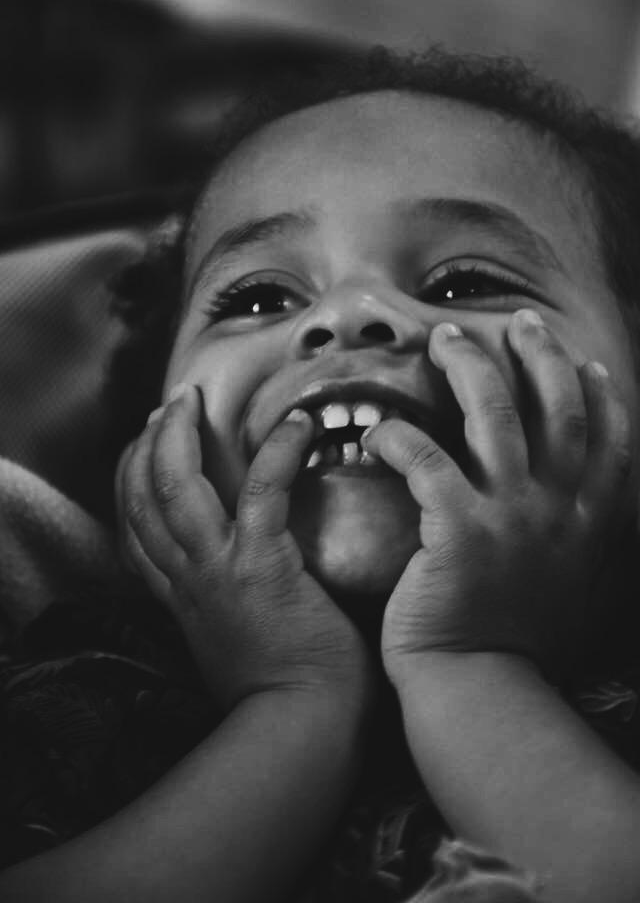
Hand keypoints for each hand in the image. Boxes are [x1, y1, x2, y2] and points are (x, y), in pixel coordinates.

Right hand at [116, 386, 372, 711]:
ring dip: (178, 436)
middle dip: (147, 445)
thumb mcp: (226, 648)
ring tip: (192, 400)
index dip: (131, 481)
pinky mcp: (263, 567)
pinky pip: (262, 492)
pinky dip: (278, 451)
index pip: (135, 530)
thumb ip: (219, 610)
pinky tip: (297, 423)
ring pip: (174, 488)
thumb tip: (235, 586)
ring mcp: (218, 571)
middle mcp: (188, 580)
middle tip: (168, 406)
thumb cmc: (281, 690)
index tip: (145, 445)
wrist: (301, 729)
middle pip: (142, 499)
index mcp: (181, 597)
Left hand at [362, 309, 633, 685]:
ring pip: (497, 416)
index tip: (587, 363)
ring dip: (472, 367)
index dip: (601, 396)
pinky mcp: (460, 531)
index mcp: (588, 524)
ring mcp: (514, 518)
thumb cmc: (513, 640)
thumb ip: (569, 535)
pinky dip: (399, 438)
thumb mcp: (564, 582)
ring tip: (445, 338)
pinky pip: (427, 460)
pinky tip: (377, 433)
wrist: (481, 689)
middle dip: (541, 355)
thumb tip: (558, 494)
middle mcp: (560, 512)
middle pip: (559, 409)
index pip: (610, 442)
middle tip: (519, 320)